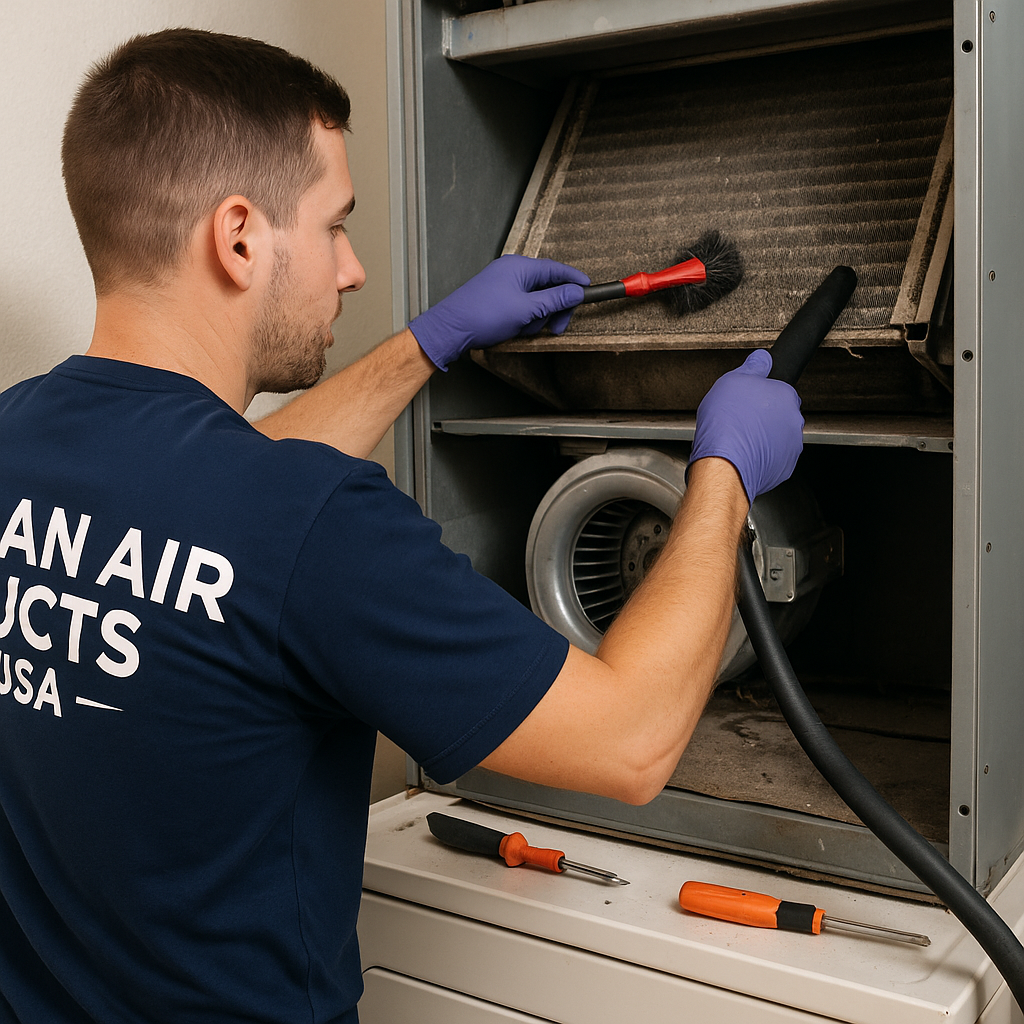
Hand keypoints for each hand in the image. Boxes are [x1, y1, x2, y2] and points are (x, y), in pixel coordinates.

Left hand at [408, 254, 589, 369]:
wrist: (450, 330)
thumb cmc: (483, 316)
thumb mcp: (526, 309)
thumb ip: (555, 299)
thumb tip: (577, 291)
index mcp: (520, 267)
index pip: (556, 269)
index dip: (574, 281)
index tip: (589, 290)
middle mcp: (512, 272)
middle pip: (547, 287)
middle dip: (554, 309)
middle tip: (556, 329)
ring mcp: (503, 285)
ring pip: (535, 301)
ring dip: (536, 318)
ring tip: (523, 330)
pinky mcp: (497, 299)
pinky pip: (521, 307)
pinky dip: (524, 320)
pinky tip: (515, 331)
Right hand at [689, 349, 803, 503]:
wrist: (723, 465)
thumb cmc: (726, 426)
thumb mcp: (731, 382)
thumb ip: (753, 367)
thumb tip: (762, 358)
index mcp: (785, 395)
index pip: (779, 390)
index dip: (759, 396)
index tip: (747, 402)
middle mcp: (794, 420)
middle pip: (780, 414)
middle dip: (763, 417)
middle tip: (741, 421)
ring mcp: (792, 445)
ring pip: (778, 436)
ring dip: (763, 437)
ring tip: (740, 439)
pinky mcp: (785, 467)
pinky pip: (774, 458)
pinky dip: (762, 456)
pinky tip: (745, 454)